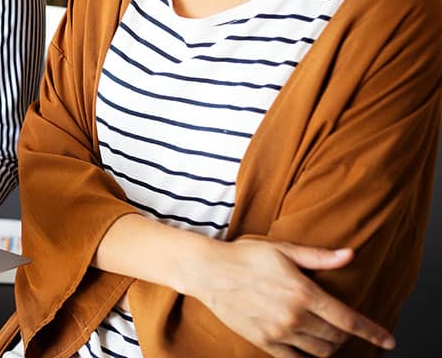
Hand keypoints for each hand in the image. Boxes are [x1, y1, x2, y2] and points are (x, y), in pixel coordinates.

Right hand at [189, 238, 394, 356]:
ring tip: (327, 336)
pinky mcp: (264, 342)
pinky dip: (309, 357)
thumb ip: (318, 257)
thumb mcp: (283, 250)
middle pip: (337, 337)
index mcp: (303, 292)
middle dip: (347, 335)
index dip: (372, 332)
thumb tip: (349, 255)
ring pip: (320, 352)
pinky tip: (309, 348)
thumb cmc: (246, 256)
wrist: (209, 272)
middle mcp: (294, 316)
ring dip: (330, 346)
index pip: (349, 320)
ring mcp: (279, 332)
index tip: (388, 340)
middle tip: (344, 327)